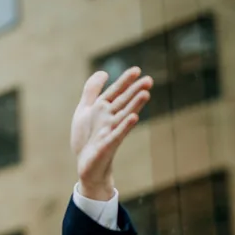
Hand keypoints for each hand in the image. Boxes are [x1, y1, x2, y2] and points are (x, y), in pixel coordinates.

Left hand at [70, 67, 151, 200]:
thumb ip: (92, 91)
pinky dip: (124, 126)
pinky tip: (133, 118)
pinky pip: (117, 134)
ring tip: (145, 94)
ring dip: (134, 105)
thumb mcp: (84, 110)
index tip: (137, 70)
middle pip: (123, 102)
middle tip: (149, 80)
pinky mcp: (107, 145)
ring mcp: (110, 131)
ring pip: (124, 115)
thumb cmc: (87, 137)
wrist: (86, 164)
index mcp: (102, 109)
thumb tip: (104, 72)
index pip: (115, 92)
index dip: (125, 81)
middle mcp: (109, 118)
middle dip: (134, 91)